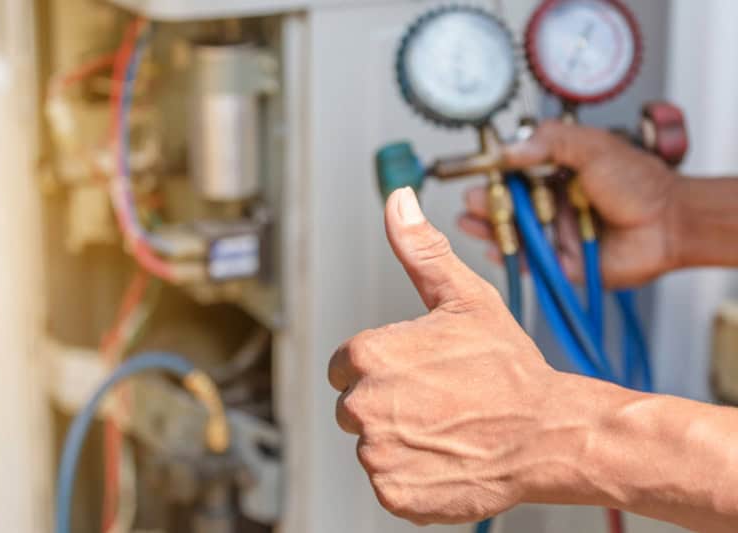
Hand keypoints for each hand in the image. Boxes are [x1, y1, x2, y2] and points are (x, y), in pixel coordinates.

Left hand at [328, 187, 568, 524]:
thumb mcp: (465, 298)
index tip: (417, 371)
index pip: (345, 366)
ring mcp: (379, 454)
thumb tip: (398, 202)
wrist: (549, 434)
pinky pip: (389, 481)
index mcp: (369, 356)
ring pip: (372, 444)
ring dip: (401, 439)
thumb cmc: (510, 369)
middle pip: (354, 405)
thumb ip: (420, 250)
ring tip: (447, 427)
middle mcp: (364, 406)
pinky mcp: (395, 493)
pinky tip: (446, 456)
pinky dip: (412, 475)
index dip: (382, 367)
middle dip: (387, 402)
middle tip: (438, 399)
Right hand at [459, 120, 681, 287]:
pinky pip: (528, 263)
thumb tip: (509, 150)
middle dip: (484, 203)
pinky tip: (494, 248)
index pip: (514, 172)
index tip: (475, 171)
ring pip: (513, 233)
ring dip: (489, 228)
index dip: (493, 173)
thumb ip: (551, 142)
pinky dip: (509, 258)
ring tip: (470, 222)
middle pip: (507, 205)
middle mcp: (552, 204)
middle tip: (471, 200)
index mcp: (557, 174)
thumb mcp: (593, 147)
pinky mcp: (561, 262)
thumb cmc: (639, 183)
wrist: (670, 223)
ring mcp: (554, 234)